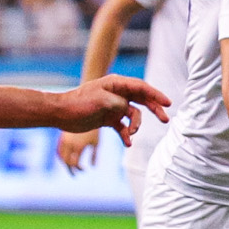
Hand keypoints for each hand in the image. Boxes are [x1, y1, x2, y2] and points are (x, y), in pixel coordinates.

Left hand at [55, 74, 169, 144]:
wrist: (61, 114)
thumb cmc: (79, 103)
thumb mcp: (100, 101)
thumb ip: (118, 103)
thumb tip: (128, 109)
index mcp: (116, 84)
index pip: (141, 88)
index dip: (156, 95)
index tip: (167, 103)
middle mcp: (117, 94)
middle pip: (142, 100)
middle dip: (154, 109)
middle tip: (165, 119)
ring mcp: (114, 107)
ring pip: (134, 115)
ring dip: (136, 126)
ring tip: (132, 133)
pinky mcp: (109, 119)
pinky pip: (123, 127)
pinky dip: (126, 135)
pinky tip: (128, 143)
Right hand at [58, 127, 100, 172]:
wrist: (86, 114)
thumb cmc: (94, 129)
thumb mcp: (96, 143)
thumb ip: (95, 156)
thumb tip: (93, 167)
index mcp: (79, 147)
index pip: (75, 164)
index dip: (79, 169)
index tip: (84, 170)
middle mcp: (69, 144)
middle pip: (66, 162)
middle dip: (71, 169)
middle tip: (75, 174)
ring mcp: (64, 140)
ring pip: (61, 157)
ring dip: (66, 164)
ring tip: (71, 168)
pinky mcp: (61, 137)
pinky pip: (59, 150)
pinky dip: (62, 156)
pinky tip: (67, 160)